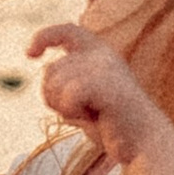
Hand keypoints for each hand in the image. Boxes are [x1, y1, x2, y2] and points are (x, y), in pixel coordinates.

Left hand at [27, 21, 163, 163]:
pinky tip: (92, 118)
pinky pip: (68, 94)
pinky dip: (72, 111)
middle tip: (81, 112)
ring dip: (64, 108)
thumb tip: (43, 70)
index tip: (29, 54)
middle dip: (53, 97)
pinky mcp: (106, 83)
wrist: (144, 143)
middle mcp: (103, 54)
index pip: (67, 31)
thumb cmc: (113, 124)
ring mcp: (105, 67)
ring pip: (55, 83)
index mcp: (101, 52)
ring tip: (91, 115)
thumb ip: (69, 79)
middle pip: (50, 71)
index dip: (44, 36)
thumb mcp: (87, 95)